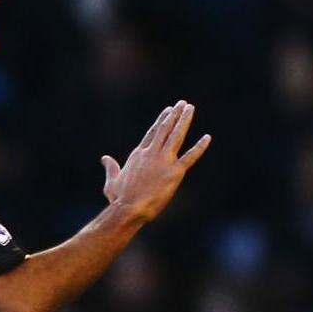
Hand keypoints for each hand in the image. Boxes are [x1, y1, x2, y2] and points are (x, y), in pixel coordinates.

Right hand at [100, 100, 211, 226]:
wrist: (129, 208)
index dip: (161, 120)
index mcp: (139, 154)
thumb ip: (111, 167)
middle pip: (165, 128)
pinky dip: (200, 147)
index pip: (152, 132)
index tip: (169, 110)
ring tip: (190, 108)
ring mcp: (164, 161)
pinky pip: (190, 157)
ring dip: (184, 121)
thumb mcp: (112, 180)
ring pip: (176, 136)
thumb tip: (105, 158)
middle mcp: (152, 153)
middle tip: (183, 104)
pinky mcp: (175, 172)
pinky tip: (207, 138)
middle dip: (174, 115)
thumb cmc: (120, 198)